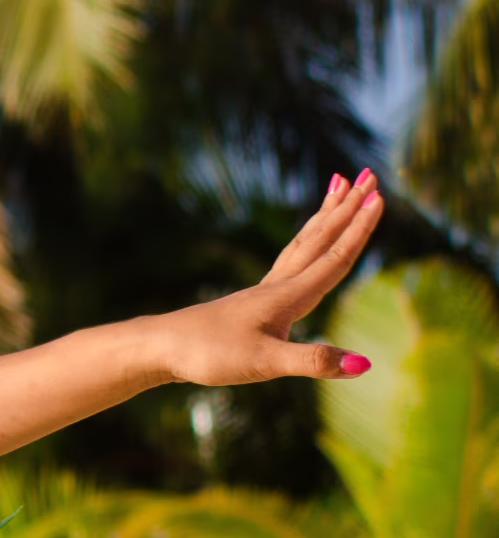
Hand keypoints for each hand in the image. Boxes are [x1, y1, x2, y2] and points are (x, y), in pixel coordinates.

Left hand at [154, 169, 384, 385]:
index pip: (333, 258)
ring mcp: (263, 292)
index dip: (358, 229)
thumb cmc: (208, 355)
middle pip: (320, 240)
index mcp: (286, 297)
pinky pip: (289, 261)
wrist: (159, 348)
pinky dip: (306, 243)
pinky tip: (307, 248)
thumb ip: (313, 361)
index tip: (378, 195)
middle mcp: (277, 287)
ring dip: (326, 217)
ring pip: (303, 245)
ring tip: (339, 189)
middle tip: (369, 174)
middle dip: (347, 208)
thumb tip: (363, 364)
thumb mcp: (264, 363)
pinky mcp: (251, 302)